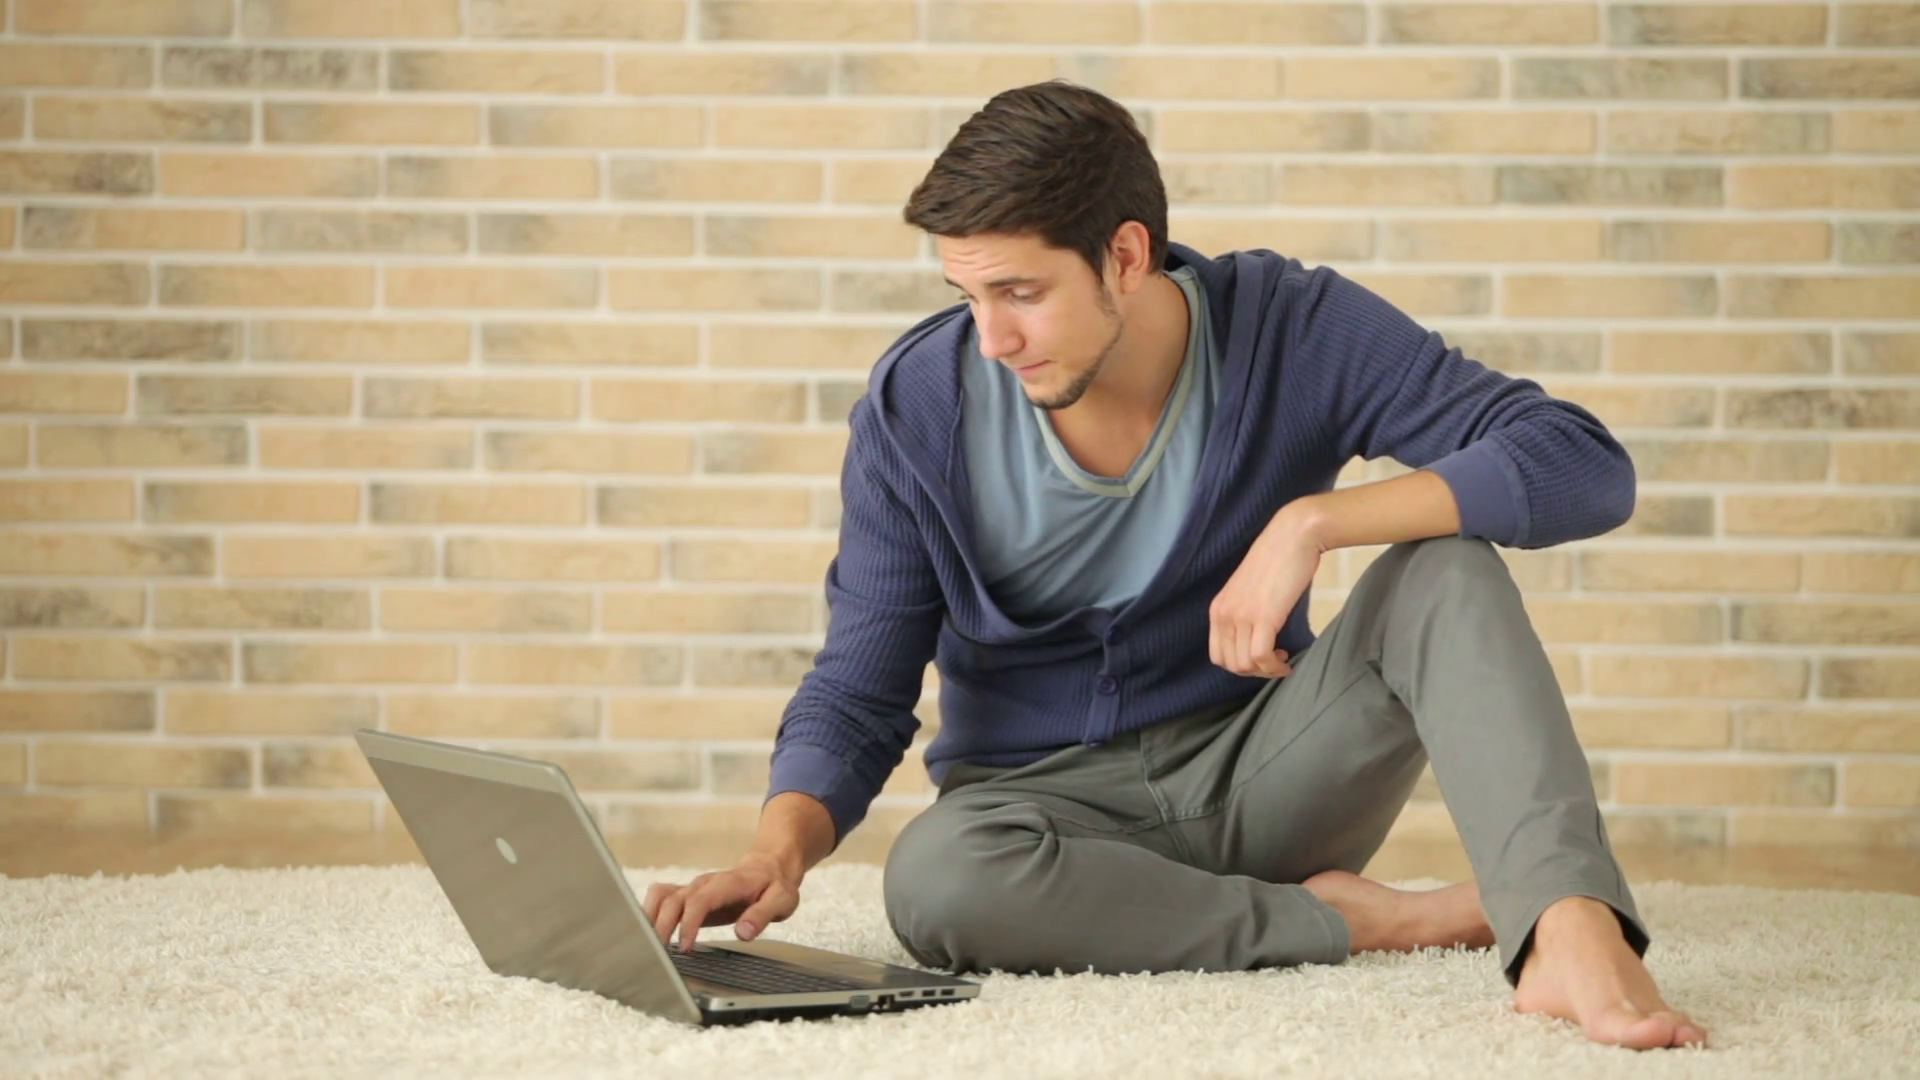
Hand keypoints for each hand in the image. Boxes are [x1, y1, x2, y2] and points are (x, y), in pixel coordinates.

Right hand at [641, 851, 801, 952]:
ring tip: (648, 946)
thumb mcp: (781, 900)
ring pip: (661, 896)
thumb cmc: (774, 886)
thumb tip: (743, 932)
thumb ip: (762, 915)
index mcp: (728, 883)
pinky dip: (650, 913)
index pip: (700, 900)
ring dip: (650, 918)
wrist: (769, 868)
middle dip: (662, 926)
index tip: (685, 947)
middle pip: (673, 899)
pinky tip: (649, 934)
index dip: (689, 922)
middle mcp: (705, 883)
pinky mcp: (688, 895)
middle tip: (660, 955)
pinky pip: (661, 897)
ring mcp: (694, 887)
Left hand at [1209, 506, 1326, 677]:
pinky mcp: (1262, 617)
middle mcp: (1223, 614)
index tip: (1262, 657)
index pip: (1217, 654)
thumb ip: (1245, 612)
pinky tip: (1287, 659)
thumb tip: (1255, 638)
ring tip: (1282, 661)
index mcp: (1218, 608)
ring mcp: (1241, 615)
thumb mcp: (1250, 590)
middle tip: (1274, 662)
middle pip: (1229, 664)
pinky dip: (1274, 667)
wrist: (1293, 535)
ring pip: (1244, 665)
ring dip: (1266, 670)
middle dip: (1253, 671)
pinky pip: (1261, 657)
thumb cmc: (1279, 560)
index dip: (1240, 665)